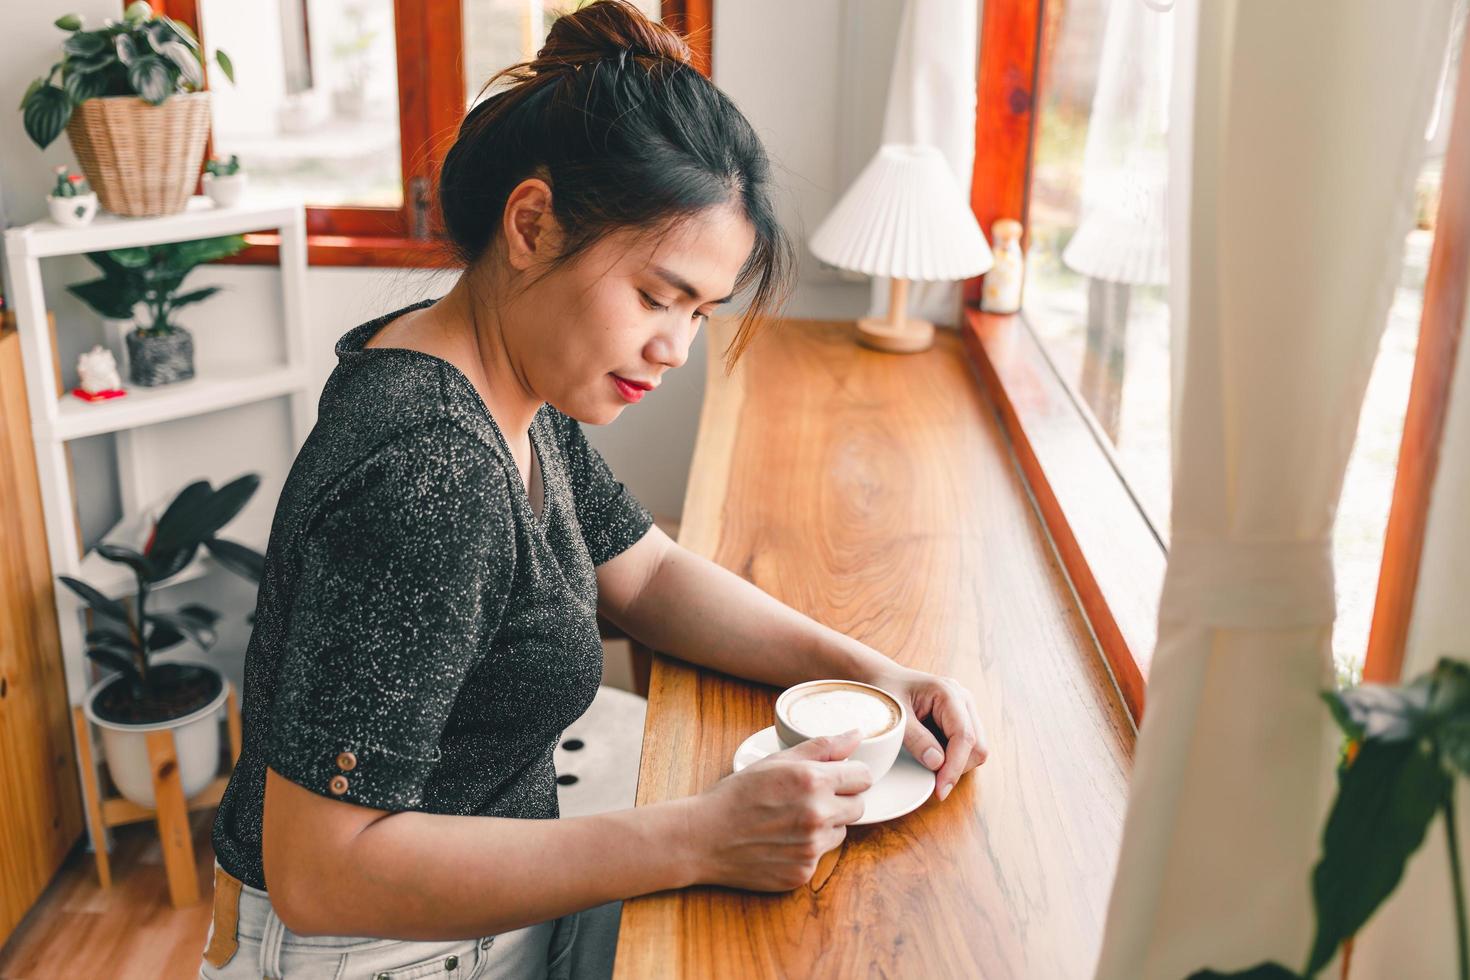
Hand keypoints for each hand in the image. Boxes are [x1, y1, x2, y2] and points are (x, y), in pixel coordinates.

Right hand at [685, 730, 872, 890]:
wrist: (703, 838)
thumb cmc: (736, 795)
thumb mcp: (776, 761)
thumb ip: (822, 747)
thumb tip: (856, 734)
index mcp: (813, 781)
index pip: (863, 777)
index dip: (850, 775)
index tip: (835, 777)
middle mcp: (818, 815)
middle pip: (859, 806)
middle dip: (841, 799)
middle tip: (808, 798)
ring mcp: (812, 847)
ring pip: (841, 831)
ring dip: (826, 825)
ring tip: (790, 820)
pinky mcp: (803, 872)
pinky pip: (821, 856)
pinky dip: (807, 848)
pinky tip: (781, 841)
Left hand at [874, 668, 988, 800]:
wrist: (884, 678)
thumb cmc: (887, 691)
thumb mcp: (895, 716)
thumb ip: (915, 738)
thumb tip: (938, 764)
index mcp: (948, 693)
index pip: (964, 736)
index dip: (954, 767)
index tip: (940, 790)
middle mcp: (963, 699)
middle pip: (978, 746)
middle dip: (958, 768)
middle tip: (934, 782)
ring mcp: (966, 709)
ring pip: (977, 749)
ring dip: (957, 764)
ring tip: (929, 763)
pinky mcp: (963, 718)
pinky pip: (969, 746)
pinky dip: (954, 758)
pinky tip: (933, 755)